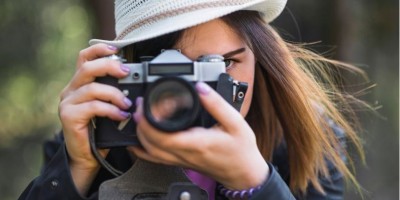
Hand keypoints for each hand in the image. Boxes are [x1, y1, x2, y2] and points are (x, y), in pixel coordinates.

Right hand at [58, 44, 131, 194]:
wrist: (87, 156)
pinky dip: (110, 110)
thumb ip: (114, 93)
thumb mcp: (107, 107)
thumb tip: (136, 83)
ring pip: (93, 88)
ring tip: (127, 104)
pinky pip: (93, 106)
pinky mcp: (68, 116)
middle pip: (88, 67)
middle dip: (109, 66)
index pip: (84, 58)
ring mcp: (67, 102)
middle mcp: (70, 90)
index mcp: (79, 84)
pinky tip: (121, 115)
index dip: (98, 49)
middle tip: (126, 72)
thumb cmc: (99, 131)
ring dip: (115, 94)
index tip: (115, 48)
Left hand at [128, 82, 268, 189]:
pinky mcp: (180, 162)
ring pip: (149, 152)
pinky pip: (155, 159)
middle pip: (150, 143)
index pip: (163, 135)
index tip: (146, 103)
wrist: (243, 173)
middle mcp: (185, 154)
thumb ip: (217, 104)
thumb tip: (201, 87)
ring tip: (140, 116)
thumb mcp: (235, 122)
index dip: (148, 120)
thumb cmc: (241, 150)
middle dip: (140, 123)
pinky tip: (139, 140)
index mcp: (196, 143)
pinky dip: (142, 149)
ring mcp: (180, 160)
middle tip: (141, 104)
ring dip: (140, 134)